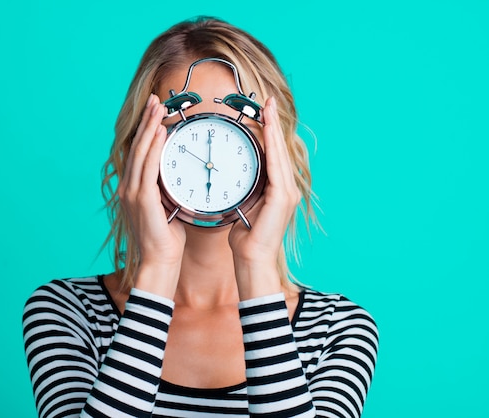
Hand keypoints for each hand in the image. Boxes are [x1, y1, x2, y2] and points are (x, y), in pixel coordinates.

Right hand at [118, 94, 185, 297]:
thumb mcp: (166, 208)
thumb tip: (175, 173)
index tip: (156, 113)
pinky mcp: (141, 199)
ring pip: (141, 153)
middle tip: (156, 101)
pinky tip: (160, 134)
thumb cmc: (165, 239)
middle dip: (147, 122)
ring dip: (150, 128)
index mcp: (134, 190)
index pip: (139, 154)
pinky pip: (148, 167)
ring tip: (158, 109)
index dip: (146, 131)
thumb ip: (165, 189)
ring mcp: (132, 193)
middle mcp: (129, 188)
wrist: (159, 261)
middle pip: (137, 147)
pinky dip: (153, 148)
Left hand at [228, 97, 301, 298]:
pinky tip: (267, 131)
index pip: (273, 154)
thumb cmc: (246, 236)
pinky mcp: (282, 197)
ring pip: (279, 153)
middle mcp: (287, 188)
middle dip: (273, 123)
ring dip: (273, 129)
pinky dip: (272, 146)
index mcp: (278, 189)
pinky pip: (276, 165)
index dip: (269, 131)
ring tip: (267, 108)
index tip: (263, 112)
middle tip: (267, 101)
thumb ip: (245, 186)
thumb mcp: (243, 204)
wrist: (252, 257)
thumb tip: (234, 170)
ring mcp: (287, 192)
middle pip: (279, 149)